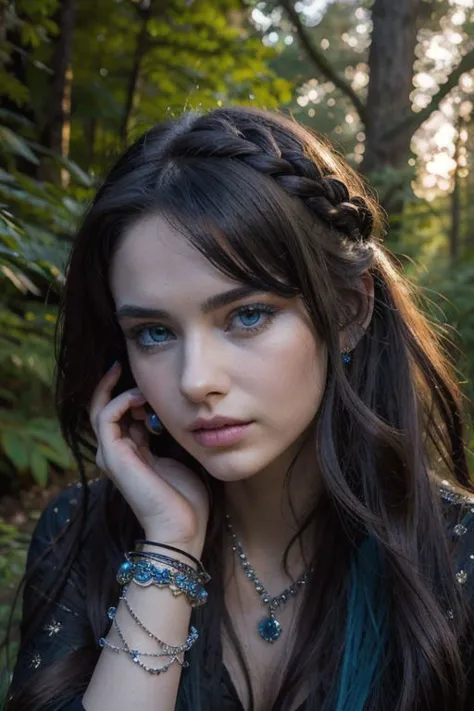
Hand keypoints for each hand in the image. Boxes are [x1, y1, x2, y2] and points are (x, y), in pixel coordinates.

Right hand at [89, 362, 208, 553]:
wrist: (181, 529)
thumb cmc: (186, 499)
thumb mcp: (179, 456)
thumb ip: (169, 435)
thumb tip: (172, 411)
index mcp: (131, 452)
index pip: (120, 414)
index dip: (130, 391)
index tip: (145, 376)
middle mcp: (116, 452)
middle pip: (105, 407)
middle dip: (119, 384)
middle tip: (132, 366)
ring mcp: (111, 455)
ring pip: (102, 408)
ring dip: (122, 390)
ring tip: (145, 386)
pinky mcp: (113, 456)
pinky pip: (107, 416)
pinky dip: (122, 400)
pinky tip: (143, 397)